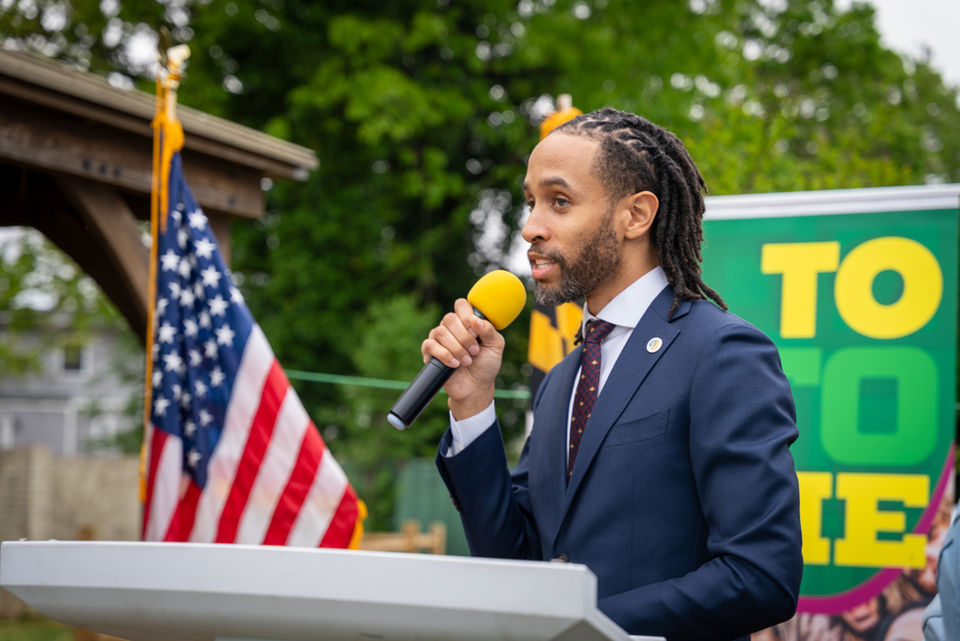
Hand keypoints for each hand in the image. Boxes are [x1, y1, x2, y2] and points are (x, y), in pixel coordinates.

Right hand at [421, 297, 504, 419]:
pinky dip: (445, 355)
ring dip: (456, 348)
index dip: (467, 316)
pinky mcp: (430, 352)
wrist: (476, 387)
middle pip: (450, 318)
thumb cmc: (486, 364)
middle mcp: (451, 327)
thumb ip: (489, 330)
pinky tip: (455, 364)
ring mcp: (439, 339)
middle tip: (475, 351)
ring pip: (440, 331)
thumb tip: (474, 320)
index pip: (461, 305)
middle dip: (465, 337)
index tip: (477, 333)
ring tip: (467, 361)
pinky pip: (430, 345)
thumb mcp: (496, 346)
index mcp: (467, 321)